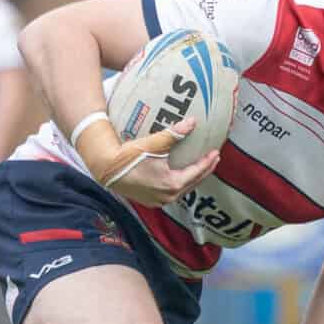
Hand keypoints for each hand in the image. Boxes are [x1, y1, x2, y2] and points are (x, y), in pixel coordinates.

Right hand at [92, 119, 219, 208]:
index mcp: (172, 184)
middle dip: (204, 170)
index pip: (197, 172)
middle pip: (192, 183)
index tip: (216, 152)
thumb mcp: (154, 143)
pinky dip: (179, 183)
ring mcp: (158, 201)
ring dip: (192, 178)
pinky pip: (171, 192)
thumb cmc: (130, 156)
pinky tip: (179, 175)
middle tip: (213, 159)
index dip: (207, 162)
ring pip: (182, 189)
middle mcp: (167, 196)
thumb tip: (193, 122)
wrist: (107, 169)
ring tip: (198, 167)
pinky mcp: (149, 200)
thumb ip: (175, 133)